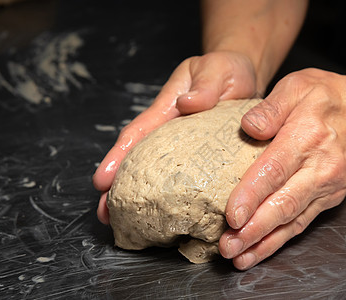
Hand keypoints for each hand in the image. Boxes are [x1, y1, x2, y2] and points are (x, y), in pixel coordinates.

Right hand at [92, 51, 258, 223]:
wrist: (243, 79)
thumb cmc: (226, 72)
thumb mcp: (218, 71)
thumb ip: (205, 86)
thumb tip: (186, 103)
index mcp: (168, 109)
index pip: (139, 133)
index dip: (119, 157)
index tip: (102, 180)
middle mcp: (170, 130)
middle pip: (138, 158)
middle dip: (119, 185)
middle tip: (106, 213)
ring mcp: (183, 145)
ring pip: (155, 172)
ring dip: (138, 195)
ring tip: (123, 221)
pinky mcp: (199, 156)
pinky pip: (181, 177)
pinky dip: (169, 194)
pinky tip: (164, 214)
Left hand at [219, 68, 345, 269]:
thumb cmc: (328, 97)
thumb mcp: (297, 85)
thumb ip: (271, 107)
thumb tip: (248, 127)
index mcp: (306, 136)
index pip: (275, 170)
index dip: (252, 195)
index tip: (231, 215)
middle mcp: (320, 168)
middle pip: (283, 203)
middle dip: (253, 229)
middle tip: (228, 245)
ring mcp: (326, 187)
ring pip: (292, 220)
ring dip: (264, 241)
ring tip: (238, 256)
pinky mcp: (328, 198)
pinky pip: (302, 223)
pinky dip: (280, 240)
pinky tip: (259, 250)